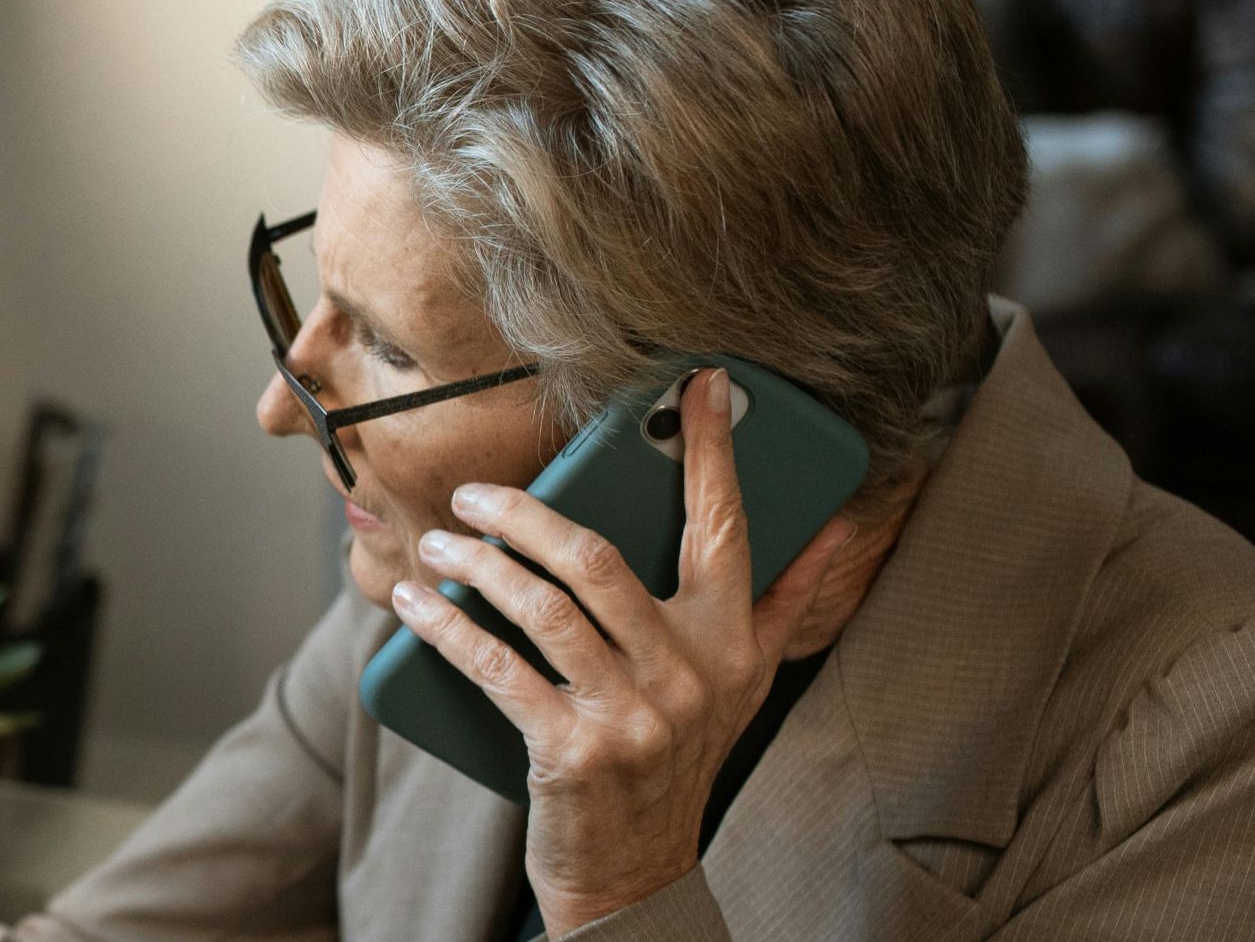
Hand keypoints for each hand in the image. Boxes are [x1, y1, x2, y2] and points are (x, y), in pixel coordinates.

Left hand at [391, 367, 856, 936]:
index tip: (698, 383)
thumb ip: (783, 605)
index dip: (711, 451)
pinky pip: (495, 666)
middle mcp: (688, 673)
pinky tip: (419, 601)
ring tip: (440, 542)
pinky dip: (447, 626)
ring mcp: (631, 715)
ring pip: (540, 605)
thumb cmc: (679, 759)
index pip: (723, 528)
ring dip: (475, 563)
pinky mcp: (571, 750)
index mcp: (731, 643)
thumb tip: (835, 529)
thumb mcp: (741, 686)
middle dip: (523, 512)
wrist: (635, 872)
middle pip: (596, 558)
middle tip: (476, 492)